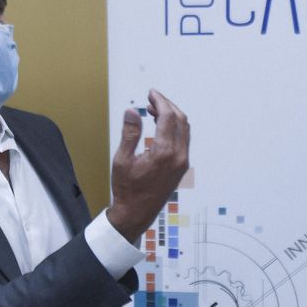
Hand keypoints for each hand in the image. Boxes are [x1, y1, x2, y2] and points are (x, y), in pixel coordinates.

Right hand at [106, 89, 190, 241]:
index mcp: (164, 153)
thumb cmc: (127, 189)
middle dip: (167, 106)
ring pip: (184, 130)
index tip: (151, 93)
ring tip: (154, 111)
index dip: (160, 101)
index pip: (168, 117)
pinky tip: (160, 127)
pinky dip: (174, 128)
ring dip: (172, 117)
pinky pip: (183, 140)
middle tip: (152, 99)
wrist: (136, 213)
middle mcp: (178, 156)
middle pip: (180, 120)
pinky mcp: (182, 167)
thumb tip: (132, 111)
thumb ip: (130, 133)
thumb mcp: (122, 160)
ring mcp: (182, 162)